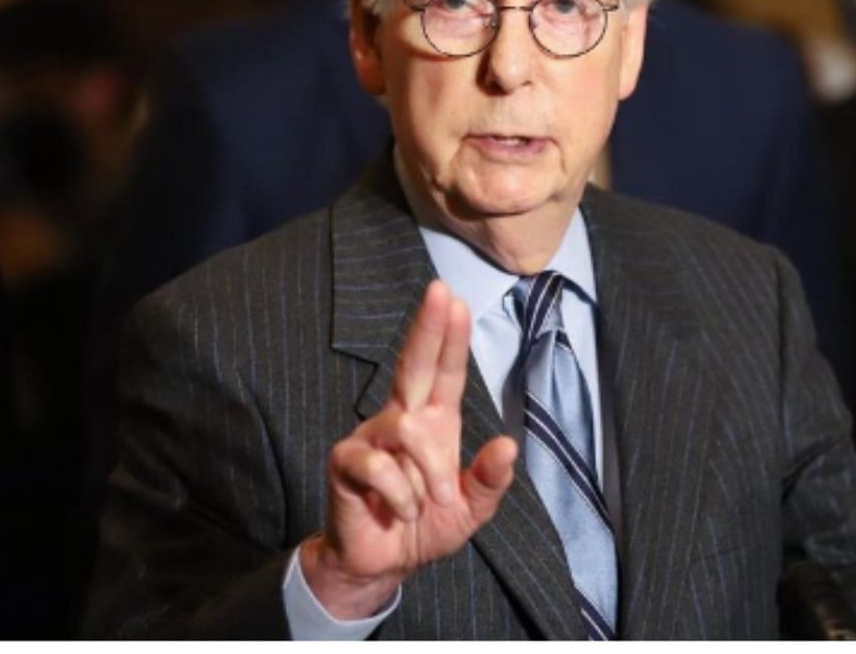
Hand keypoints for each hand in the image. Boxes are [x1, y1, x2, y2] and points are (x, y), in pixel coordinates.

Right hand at [300, 280, 517, 618]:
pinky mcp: (346, 461)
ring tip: (429, 502)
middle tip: (440, 292)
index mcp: (435, 423)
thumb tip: (509, 444)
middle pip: (413, 364)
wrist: (381, 564)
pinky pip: (379, 466)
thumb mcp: (470, 511)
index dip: (449, 337)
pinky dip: (400, 495)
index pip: (444, 371)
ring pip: (407, 429)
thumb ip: (490, 481)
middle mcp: (403, 419)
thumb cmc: (425, 527)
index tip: (455, 300)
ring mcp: (371, 437)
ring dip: (428, 472)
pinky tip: (398, 510)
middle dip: (428, 328)